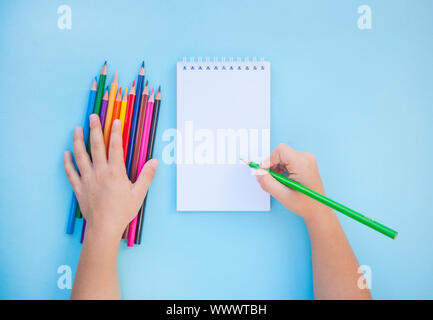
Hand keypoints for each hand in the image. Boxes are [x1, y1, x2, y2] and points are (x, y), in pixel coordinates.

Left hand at [63, 114, 157, 239]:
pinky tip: (65, 153)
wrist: (104, 228)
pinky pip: (70, 172)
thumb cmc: (122, 211)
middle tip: (92, 116)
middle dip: (94, 129)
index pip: (115, 147)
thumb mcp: (139, 194)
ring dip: (78, 141)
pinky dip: (67, 162)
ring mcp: (87, 179)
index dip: (116, 132)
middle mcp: (99, 172)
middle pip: (95, 146)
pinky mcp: (79, 187)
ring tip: (76, 129)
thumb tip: (155, 161)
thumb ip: (147, 176)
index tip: (115, 121)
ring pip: (80, 156)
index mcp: (115, 172)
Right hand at [256, 143, 327, 221]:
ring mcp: (306, 160)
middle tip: (270, 180)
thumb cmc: (306, 204)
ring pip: (283, 157)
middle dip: (272, 166)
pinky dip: (281, 169)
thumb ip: (268, 183)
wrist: (318, 209)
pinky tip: (283, 180)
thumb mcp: (283, 195)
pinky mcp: (305, 163)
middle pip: (281, 153)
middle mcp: (306, 158)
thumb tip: (258, 172)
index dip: (269, 160)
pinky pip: (287, 160)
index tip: (263, 171)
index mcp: (302, 164)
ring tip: (278, 182)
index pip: (280, 151)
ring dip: (276, 168)